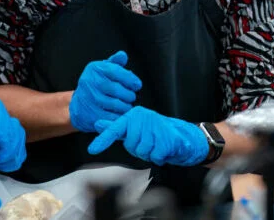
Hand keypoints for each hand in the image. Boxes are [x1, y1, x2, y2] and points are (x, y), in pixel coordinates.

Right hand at [69, 51, 141, 132]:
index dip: (130, 79)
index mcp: (94, 69)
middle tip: (131, 97)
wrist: (79, 104)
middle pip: (117, 89)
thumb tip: (122, 55)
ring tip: (126, 105)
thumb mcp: (103, 70)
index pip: (116, 71)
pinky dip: (119, 116)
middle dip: (129, 95)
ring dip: (125, 106)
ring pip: (115, 104)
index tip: (137, 85)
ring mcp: (89, 99)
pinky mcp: (90, 114)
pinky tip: (120, 113)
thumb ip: (115, 63)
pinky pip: (111, 117)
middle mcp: (89, 82)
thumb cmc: (96, 85)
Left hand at [87, 106, 208, 166]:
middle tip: (148, 143)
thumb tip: (97, 123)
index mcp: (133, 115)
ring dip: (149, 153)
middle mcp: (143, 117)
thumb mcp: (133, 128)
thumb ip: (115, 127)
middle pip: (130, 145)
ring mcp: (155, 126)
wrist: (181, 136)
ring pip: (142, 151)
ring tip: (156, 145)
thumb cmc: (153, 132)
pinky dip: (159, 157)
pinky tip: (164, 149)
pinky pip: (154, 156)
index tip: (92, 150)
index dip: (103, 140)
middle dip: (138, 149)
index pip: (115, 129)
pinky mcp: (166, 138)